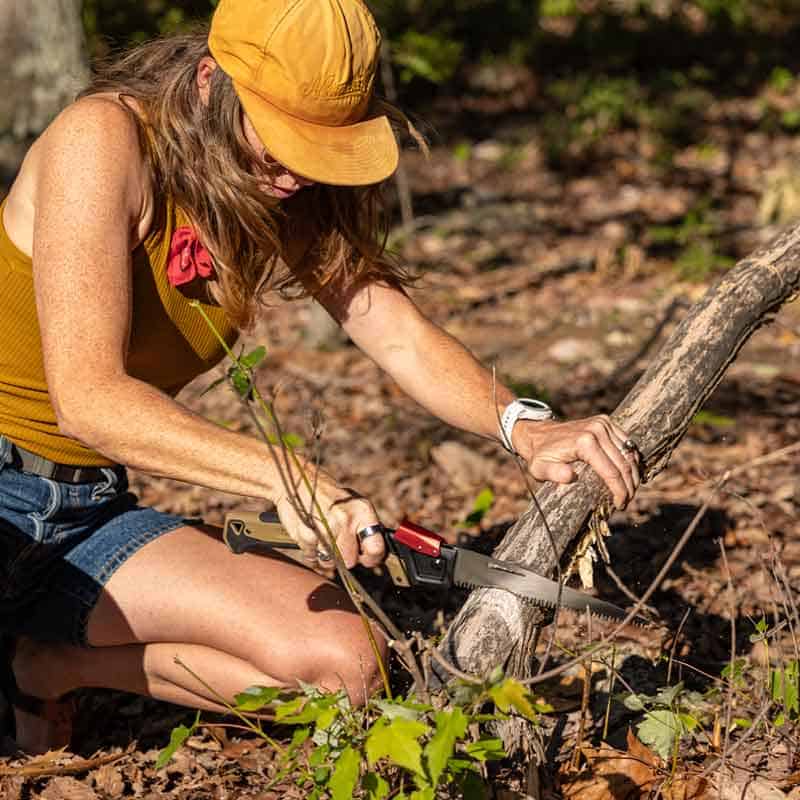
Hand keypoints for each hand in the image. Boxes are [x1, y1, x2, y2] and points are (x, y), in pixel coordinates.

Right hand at [274, 469, 385, 574]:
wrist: (299, 480)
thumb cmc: (330, 496)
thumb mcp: (353, 504)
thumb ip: (364, 527)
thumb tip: (375, 554)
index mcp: (362, 511)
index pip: (376, 548)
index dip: (371, 559)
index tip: (365, 559)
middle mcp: (346, 519)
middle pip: (350, 561)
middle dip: (345, 559)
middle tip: (339, 546)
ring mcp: (326, 528)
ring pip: (330, 563)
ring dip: (326, 557)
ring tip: (323, 539)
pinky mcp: (306, 535)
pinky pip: (312, 558)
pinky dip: (311, 553)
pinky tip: (312, 537)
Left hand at [511, 415, 640, 508]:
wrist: (538, 434)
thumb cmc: (540, 455)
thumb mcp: (540, 468)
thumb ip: (554, 473)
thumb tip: (570, 476)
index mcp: (585, 442)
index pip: (611, 472)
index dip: (620, 491)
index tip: (620, 505)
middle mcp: (597, 430)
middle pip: (624, 464)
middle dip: (629, 486)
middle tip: (627, 502)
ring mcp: (603, 423)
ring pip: (629, 453)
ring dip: (633, 474)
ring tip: (630, 491)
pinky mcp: (605, 422)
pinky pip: (626, 443)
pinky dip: (630, 459)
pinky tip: (629, 474)